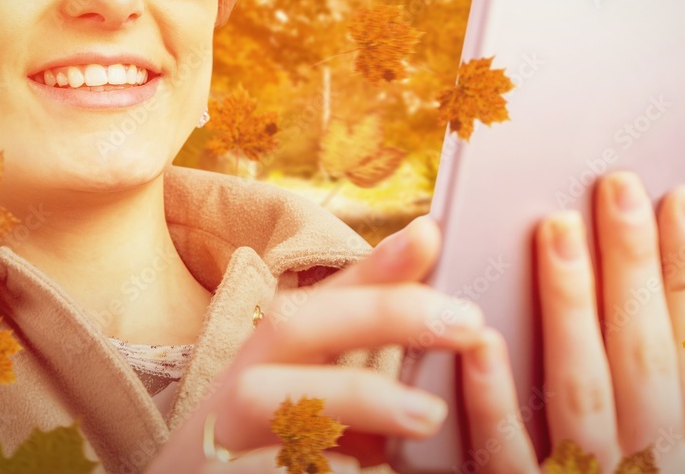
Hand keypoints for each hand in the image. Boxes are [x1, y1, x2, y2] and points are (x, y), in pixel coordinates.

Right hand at [145, 216, 487, 473]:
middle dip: (380, 314)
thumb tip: (448, 342)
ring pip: (262, 395)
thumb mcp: (320, 412)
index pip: (324, 298)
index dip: (377, 266)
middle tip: (467, 323)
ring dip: (351, 396)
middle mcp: (240, 384)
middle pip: (291, 323)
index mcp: (271, 360)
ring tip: (430, 416)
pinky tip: (359, 473)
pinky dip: (303, 467)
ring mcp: (217, 434)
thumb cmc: (269, 456)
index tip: (431, 235)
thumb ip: (368, 379)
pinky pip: (245, 469)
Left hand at [460, 171, 684, 472]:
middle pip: (644, 354)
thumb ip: (666, 394)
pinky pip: (506, 457)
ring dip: (571, 307)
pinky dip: (495, 400)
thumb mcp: (673, 456)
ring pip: (583, 390)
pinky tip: (479, 340)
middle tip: (614, 187)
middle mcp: (651, 465)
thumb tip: (660, 295)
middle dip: (633, 267)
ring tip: (556, 230)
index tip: (677, 199)